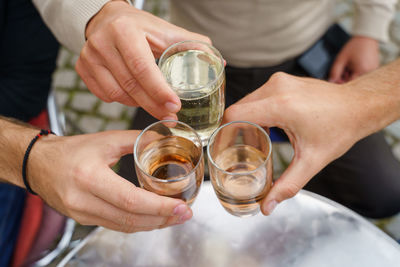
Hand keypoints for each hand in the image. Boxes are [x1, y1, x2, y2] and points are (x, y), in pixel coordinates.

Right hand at [28, 130, 192, 232]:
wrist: (38, 165)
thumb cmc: (71, 150)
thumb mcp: (104, 140)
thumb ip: (136, 139)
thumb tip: (165, 138)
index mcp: (89, 177)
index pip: (130, 200)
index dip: (158, 206)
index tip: (181, 206)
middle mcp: (83, 200)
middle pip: (130, 218)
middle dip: (162, 219)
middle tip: (185, 213)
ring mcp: (82, 214)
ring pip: (125, 226)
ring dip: (153, 224)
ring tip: (175, 217)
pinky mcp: (83, 220)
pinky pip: (116, 225)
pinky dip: (138, 224)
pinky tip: (153, 218)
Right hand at [76, 0, 210, 119]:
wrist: (106, 19)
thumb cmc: (139, 27)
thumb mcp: (164, 30)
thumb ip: (190, 44)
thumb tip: (221, 62)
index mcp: (125, 31)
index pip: (143, 68)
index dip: (160, 91)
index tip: (175, 106)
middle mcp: (102, 43)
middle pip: (131, 85)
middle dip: (153, 105)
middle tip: (170, 117)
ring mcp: (89, 57)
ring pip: (117, 94)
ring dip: (138, 104)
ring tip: (153, 103)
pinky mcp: (82, 68)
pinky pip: (105, 95)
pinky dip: (122, 100)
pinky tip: (134, 96)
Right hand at [224, 72, 383, 214]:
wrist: (359, 105)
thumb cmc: (339, 129)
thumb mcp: (313, 160)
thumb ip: (287, 185)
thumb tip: (267, 206)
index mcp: (281, 105)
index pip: (234, 114)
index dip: (224, 132)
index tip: (224, 147)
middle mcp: (277, 88)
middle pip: (238, 108)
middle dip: (234, 129)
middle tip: (237, 150)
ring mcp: (280, 81)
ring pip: (247, 101)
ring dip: (245, 120)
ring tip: (252, 140)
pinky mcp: (283, 80)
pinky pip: (258, 96)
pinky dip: (256, 111)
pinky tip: (265, 127)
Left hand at [329, 36, 379, 82]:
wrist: (366, 37)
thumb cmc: (354, 46)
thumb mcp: (341, 59)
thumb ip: (335, 71)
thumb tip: (331, 81)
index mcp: (361, 70)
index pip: (349, 83)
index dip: (341, 81)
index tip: (337, 77)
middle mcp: (369, 72)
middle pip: (354, 81)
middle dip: (346, 77)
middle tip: (344, 68)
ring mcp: (373, 70)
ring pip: (358, 77)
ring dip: (352, 74)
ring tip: (350, 65)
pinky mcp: (375, 68)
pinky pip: (363, 74)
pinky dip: (358, 71)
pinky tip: (356, 64)